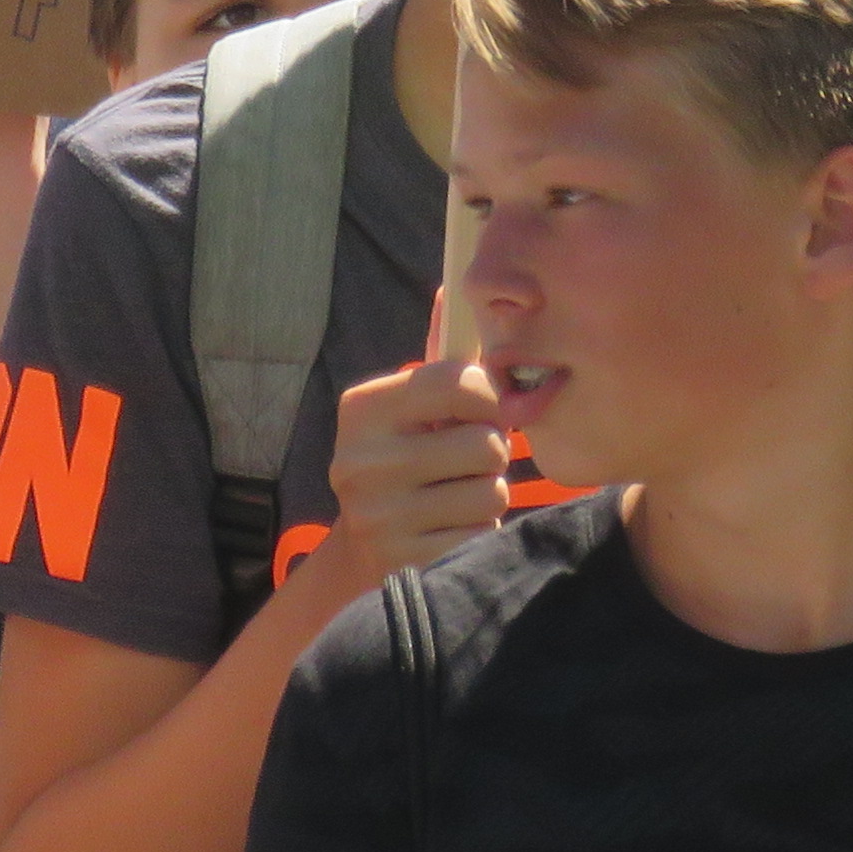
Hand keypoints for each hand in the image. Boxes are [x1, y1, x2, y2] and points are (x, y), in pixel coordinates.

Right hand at [317, 297, 513, 591]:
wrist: (364, 550)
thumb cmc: (408, 460)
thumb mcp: (412, 407)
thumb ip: (440, 356)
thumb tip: (451, 287)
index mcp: (363, 409)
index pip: (461, 382)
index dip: (491, 398)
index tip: (482, 412)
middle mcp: (360, 461)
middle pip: (487, 444)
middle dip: (491, 455)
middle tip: (464, 465)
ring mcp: (378, 518)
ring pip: (492, 492)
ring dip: (488, 497)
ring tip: (456, 498)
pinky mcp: (403, 564)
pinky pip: (483, 535)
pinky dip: (480, 534)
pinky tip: (450, 531)